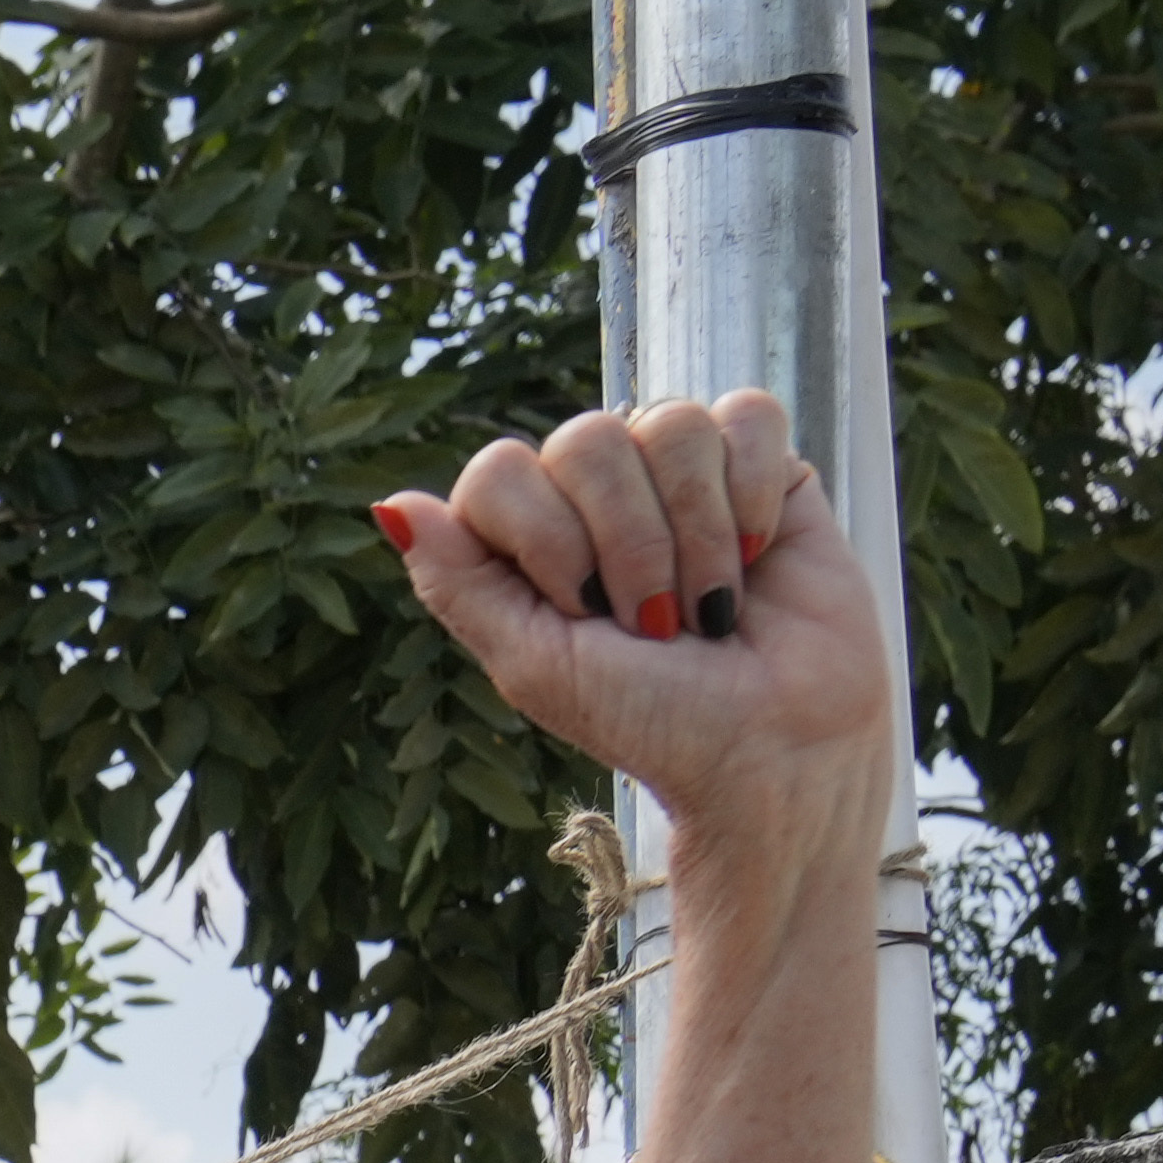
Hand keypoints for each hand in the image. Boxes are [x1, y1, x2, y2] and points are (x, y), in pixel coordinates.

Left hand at [378, 394, 904, 882]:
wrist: (772, 745)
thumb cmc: (650, 719)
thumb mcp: (534, 663)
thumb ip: (458, 581)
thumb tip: (390, 506)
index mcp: (530, 536)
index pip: (500, 470)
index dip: (544, 537)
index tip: (580, 610)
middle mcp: (598, 493)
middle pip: (586, 438)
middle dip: (627, 543)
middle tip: (654, 621)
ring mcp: (680, 473)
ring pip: (669, 425)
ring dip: (694, 532)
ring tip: (709, 604)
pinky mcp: (762, 465)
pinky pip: (747, 416)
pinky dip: (752, 492)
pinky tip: (755, 554)